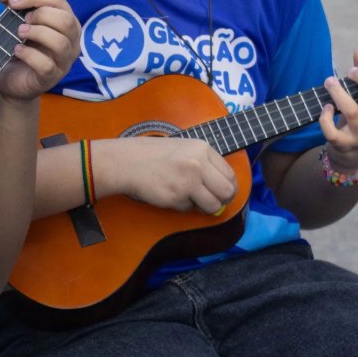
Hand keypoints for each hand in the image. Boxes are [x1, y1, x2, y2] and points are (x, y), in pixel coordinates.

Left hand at [0, 0, 79, 101]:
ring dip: (37, 33)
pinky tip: (17, 50)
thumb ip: (11, 1)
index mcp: (66, 21)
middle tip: (22, 21)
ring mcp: (64, 61)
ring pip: (60, 43)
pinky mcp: (51, 77)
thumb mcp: (16, 19)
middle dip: (41, 15)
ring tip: (19, 33)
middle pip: (66, 20)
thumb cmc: (22, 45)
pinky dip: (29, 55)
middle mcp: (71, 40)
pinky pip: (46, 65)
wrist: (14, 79)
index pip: (59, 0)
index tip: (13, 2)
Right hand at [105, 136, 237, 215]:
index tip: (220, 192)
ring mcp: (188, 181)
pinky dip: (183, 206)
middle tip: (211, 201)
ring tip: (190, 199)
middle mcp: (199, 164)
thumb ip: (204, 163)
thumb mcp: (184, 148)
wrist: (128, 161)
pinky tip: (171, 194)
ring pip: (213, 205)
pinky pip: (190, 208)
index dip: (228, 187)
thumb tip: (224, 188)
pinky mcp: (177, 196)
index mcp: (202, 149)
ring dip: (204, 207)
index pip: (230, 174)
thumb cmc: (153, 155)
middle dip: (222, 200)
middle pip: (227, 191)